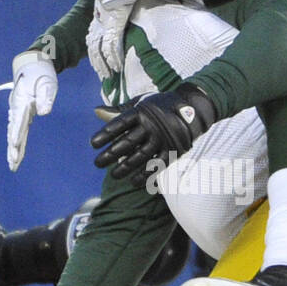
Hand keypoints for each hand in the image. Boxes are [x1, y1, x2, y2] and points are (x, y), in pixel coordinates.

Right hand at [5, 49, 57, 171]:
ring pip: (14, 134)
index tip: (14, 144)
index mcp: (22, 101)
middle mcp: (17, 108)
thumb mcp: (48, 83)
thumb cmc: (42, 74)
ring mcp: (17, 111)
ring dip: (13, 150)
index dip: (16, 132)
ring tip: (13, 165)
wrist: (33, 65)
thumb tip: (44, 112)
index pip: (19, 120)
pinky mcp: (21, 113)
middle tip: (13, 165)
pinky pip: (17, 131)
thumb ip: (46, 98)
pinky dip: (16, 143)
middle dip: (13, 149)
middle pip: (14, 132)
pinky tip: (15, 154)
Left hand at [86, 0, 135, 80]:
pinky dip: (114, 59)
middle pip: (94, 50)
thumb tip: (116, 11)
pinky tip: (117, 67)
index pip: (92, 41)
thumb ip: (111, 9)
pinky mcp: (113, 28)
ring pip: (101, 52)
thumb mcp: (109, 2)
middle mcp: (97, 27)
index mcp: (96, 21)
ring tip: (109, 75)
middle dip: (98, 64)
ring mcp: (104, 28)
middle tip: (102, 74)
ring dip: (105, 65)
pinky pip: (112, 48)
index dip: (94, 53)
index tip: (97, 62)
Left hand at [91, 84, 216, 181]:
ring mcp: (163, 138)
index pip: (119, 123)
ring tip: (113, 175)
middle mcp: (151, 125)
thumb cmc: (159, 107)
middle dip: (110, 154)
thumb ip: (118, 111)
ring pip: (140, 156)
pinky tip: (133, 182)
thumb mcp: (140, 103)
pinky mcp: (173, 150)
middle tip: (97, 163)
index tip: (93, 144)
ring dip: (125, 167)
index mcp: (141, 111)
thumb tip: (95, 111)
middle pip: (127, 142)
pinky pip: (157, 165)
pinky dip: (145, 175)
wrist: (193, 108)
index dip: (105, 134)